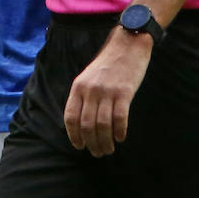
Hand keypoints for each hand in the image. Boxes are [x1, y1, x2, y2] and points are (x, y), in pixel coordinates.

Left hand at [63, 28, 152, 156]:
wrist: (127, 45)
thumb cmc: (108, 65)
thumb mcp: (88, 77)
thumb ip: (83, 96)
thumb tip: (80, 123)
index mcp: (78, 87)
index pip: (71, 117)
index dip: (74, 135)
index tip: (79, 146)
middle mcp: (90, 90)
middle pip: (87, 124)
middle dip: (91, 143)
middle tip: (97, 153)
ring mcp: (107, 91)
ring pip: (103, 125)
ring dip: (105, 142)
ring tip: (108, 150)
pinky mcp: (124, 92)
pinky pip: (120, 118)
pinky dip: (119, 131)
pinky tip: (120, 138)